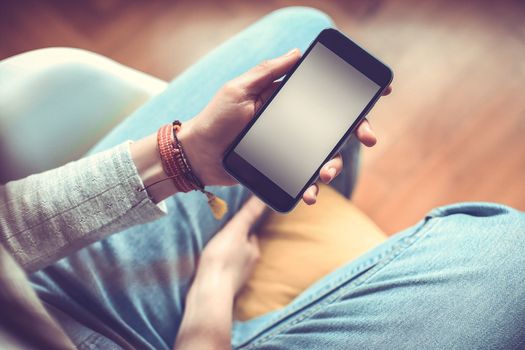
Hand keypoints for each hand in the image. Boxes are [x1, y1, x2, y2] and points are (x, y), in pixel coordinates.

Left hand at [179, 49, 391, 204]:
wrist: (197, 155)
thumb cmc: (215, 119)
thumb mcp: (238, 89)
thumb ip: (266, 72)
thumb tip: (297, 52)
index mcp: (286, 101)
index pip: (325, 95)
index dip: (352, 96)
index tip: (380, 94)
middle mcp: (292, 124)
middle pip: (334, 127)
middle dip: (356, 132)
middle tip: (368, 138)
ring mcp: (289, 148)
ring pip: (324, 156)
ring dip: (334, 165)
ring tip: (326, 175)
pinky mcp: (282, 169)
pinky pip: (304, 178)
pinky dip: (311, 187)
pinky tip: (310, 193)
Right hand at [196, 196, 264, 294]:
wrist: (208, 293)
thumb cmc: (222, 260)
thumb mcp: (235, 230)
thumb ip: (249, 213)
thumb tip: (264, 197)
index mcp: (254, 251)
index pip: (252, 234)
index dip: (244, 227)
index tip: (236, 222)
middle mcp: (248, 265)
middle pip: (243, 248)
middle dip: (235, 241)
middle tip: (222, 233)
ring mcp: (236, 277)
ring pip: (233, 260)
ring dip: (226, 254)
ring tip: (214, 248)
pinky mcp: (223, 286)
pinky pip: (222, 272)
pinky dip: (218, 267)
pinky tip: (208, 265)